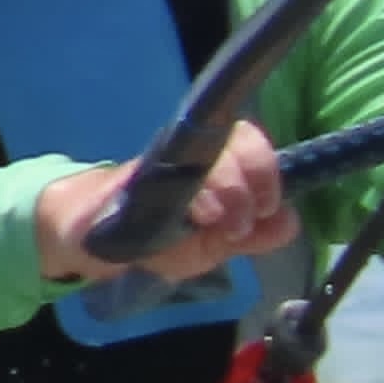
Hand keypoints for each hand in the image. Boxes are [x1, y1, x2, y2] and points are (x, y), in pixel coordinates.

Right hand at [36, 121, 292, 284]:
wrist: (92, 236)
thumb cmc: (155, 236)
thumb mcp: (210, 245)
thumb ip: (252, 237)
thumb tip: (292, 223)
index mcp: (220, 166)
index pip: (253, 143)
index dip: (267, 168)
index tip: (268, 206)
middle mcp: (196, 152)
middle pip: (240, 137)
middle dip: (250, 177)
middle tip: (238, 222)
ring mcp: (165, 158)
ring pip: (209, 148)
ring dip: (224, 183)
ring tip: (214, 220)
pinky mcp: (134, 172)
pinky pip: (167, 167)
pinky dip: (187, 188)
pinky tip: (191, 211)